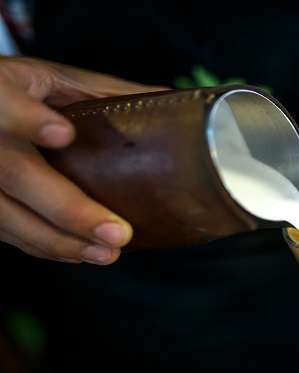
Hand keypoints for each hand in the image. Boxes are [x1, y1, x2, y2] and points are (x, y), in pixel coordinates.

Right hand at [0, 56, 163, 264]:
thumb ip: (101, 91)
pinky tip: (80, 252)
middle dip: (68, 208)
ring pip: (7, 213)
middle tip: (116, 232)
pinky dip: (44, 246)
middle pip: (16, 174)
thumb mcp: (51, 78)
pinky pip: (4, 230)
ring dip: (61, 240)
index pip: (6, 104)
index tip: (63, 132)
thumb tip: (167, 99)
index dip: (29, 119)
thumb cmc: (14, 90)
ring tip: (108, 252)